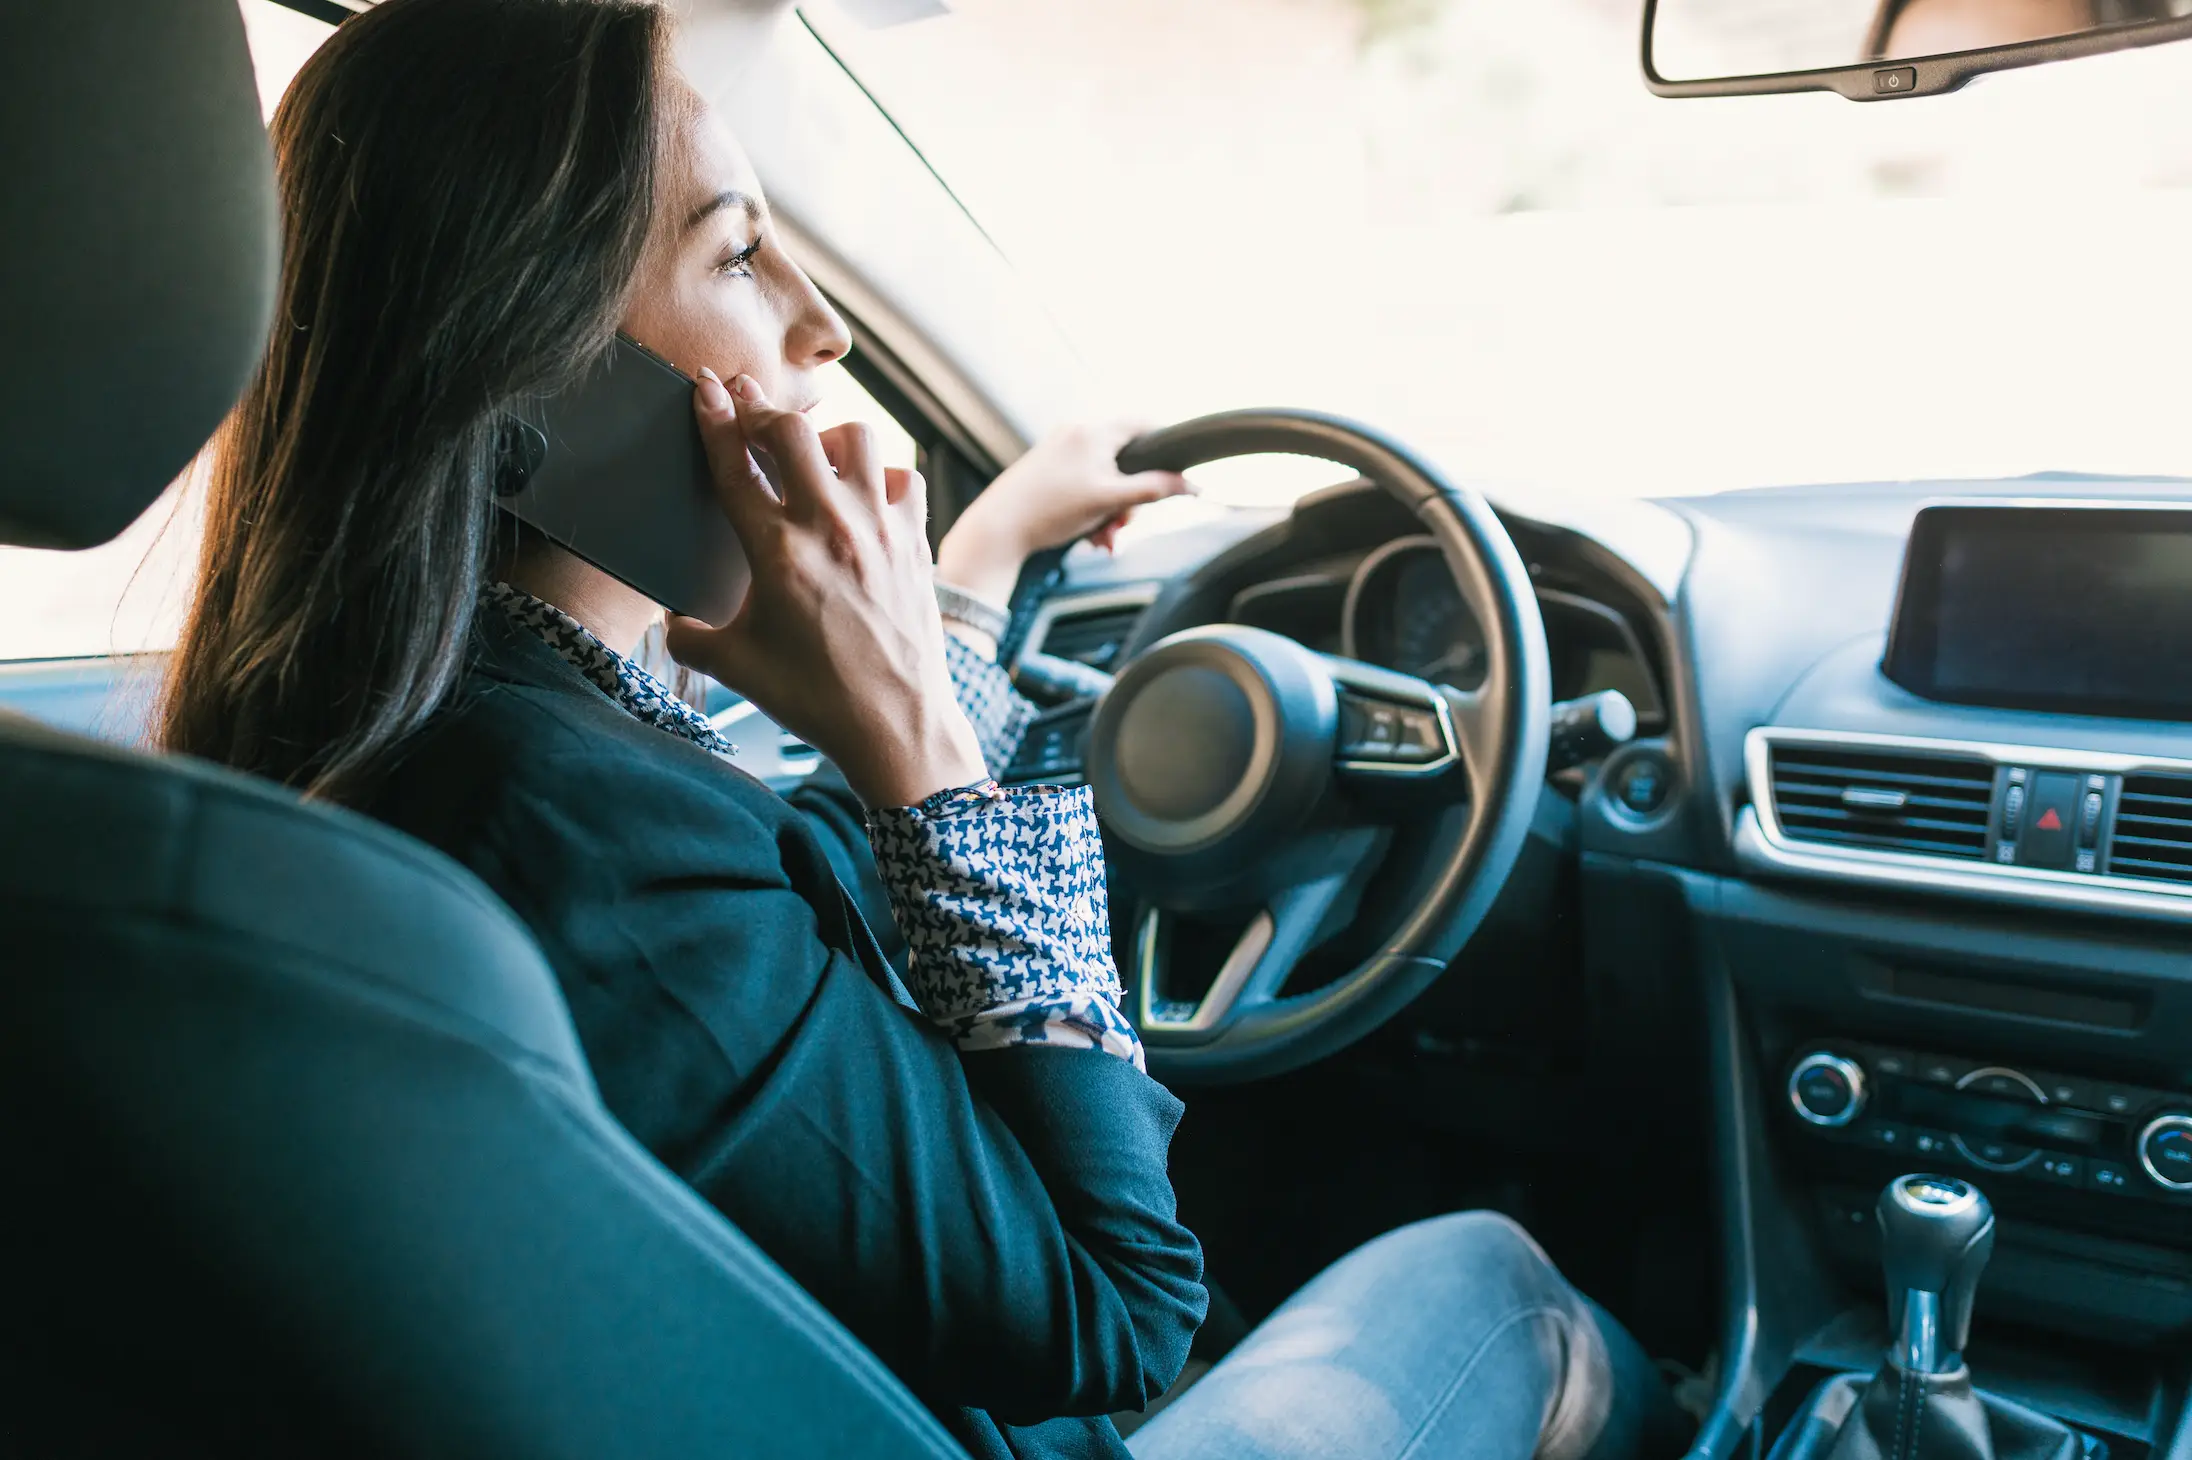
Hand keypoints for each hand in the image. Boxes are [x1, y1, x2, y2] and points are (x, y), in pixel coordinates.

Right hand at [665, 370, 985, 808]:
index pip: (735, 465)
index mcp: (777, 552)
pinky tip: (863, 496)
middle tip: (748, 410)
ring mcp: (879, 530)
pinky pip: (903, 478)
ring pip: (856, 438)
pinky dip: (880, 475)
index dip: (714, 418)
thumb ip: (688, 635)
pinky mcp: (914, 542)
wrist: (896, 725)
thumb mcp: (734, 667)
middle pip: (791, 431)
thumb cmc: (813, 698)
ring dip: (826, 436)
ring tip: (810, 457)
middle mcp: (830, 528)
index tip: (706, 386)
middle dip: (763, 411)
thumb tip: (671, 621)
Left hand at [933, 421, 1192, 606]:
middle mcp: (1076, 433)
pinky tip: (1090, 536)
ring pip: (1104, 479)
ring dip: (1112, 511)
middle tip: (1124, 525)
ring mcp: (1060, 451)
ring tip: (1104, 538)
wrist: (999, 527)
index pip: (1143, 425)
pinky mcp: (1048, 470)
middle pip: (1124, 461)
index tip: (1178, 470)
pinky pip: (1084, 486)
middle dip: (1130, 498)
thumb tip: (1191, 486)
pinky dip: (1093, 509)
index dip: (1165, 446)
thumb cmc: (1050, 509)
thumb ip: (1153, 490)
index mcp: (1093, 431)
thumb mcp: (1110, 500)